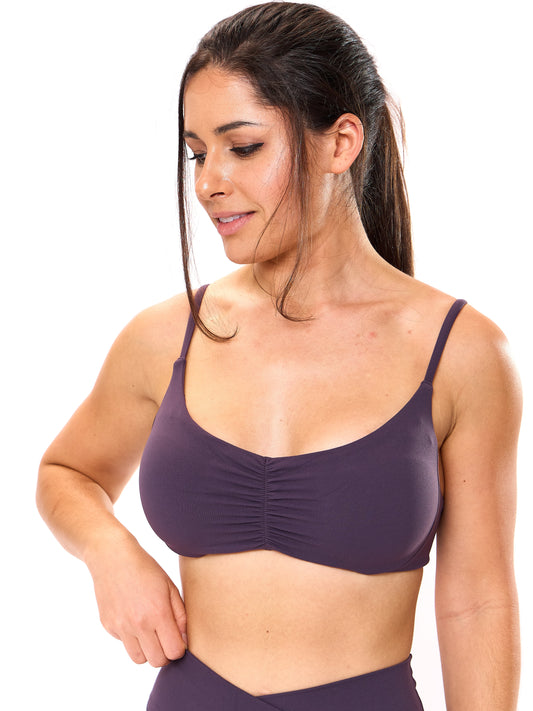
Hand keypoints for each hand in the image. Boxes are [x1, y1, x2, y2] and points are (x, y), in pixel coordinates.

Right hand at [87, 536, 186, 666]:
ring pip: (139, 659)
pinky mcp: (108, 626)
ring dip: (147, 650)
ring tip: (150, 632)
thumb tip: (184, 639)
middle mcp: (138, 624)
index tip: (178, 638)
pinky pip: (124, 643)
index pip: (174, 652)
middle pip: (157, 661)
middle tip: (165, 638)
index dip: (179, 648)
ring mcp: (121, 627)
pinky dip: (131, 638)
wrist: (112, 557)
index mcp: (158, 613)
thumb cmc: (145, 568)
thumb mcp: (170, 586)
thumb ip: (180, 615)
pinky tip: (133, 617)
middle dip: (165, 653)